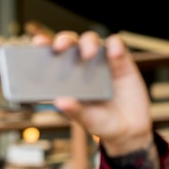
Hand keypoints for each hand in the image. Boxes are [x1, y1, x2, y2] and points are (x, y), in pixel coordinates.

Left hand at [33, 30, 152, 156]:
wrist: (129, 128)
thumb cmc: (101, 122)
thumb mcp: (86, 120)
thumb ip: (74, 110)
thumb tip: (59, 102)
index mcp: (65, 78)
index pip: (51, 57)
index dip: (43, 47)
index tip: (38, 44)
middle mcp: (81, 65)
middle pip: (69, 43)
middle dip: (63, 40)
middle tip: (60, 47)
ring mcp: (100, 61)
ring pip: (90, 40)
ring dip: (87, 43)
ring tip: (88, 55)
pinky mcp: (121, 60)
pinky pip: (117, 44)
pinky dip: (114, 45)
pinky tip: (114, 53)